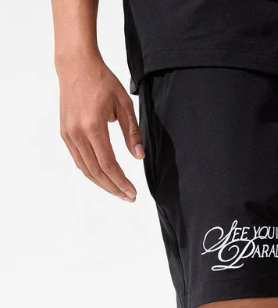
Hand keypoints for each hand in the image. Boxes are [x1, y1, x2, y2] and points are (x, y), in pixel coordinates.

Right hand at [58, 56, 144, 201]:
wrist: (76, 65)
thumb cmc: (101, 80)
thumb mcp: (124, 104)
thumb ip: (132, 132)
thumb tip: (139, 156)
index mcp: (93, 126)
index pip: (109, 164)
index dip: (121, 181)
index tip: (132, 192)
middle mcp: (78, 133)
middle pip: (97, 172)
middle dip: (114, 188)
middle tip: (128, 197)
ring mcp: (68, 134)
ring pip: (86, 169)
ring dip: (102, 183)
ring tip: (118, 191)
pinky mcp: (65, 133)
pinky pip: (78, 160)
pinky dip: (91, 172)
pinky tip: (103, 177)